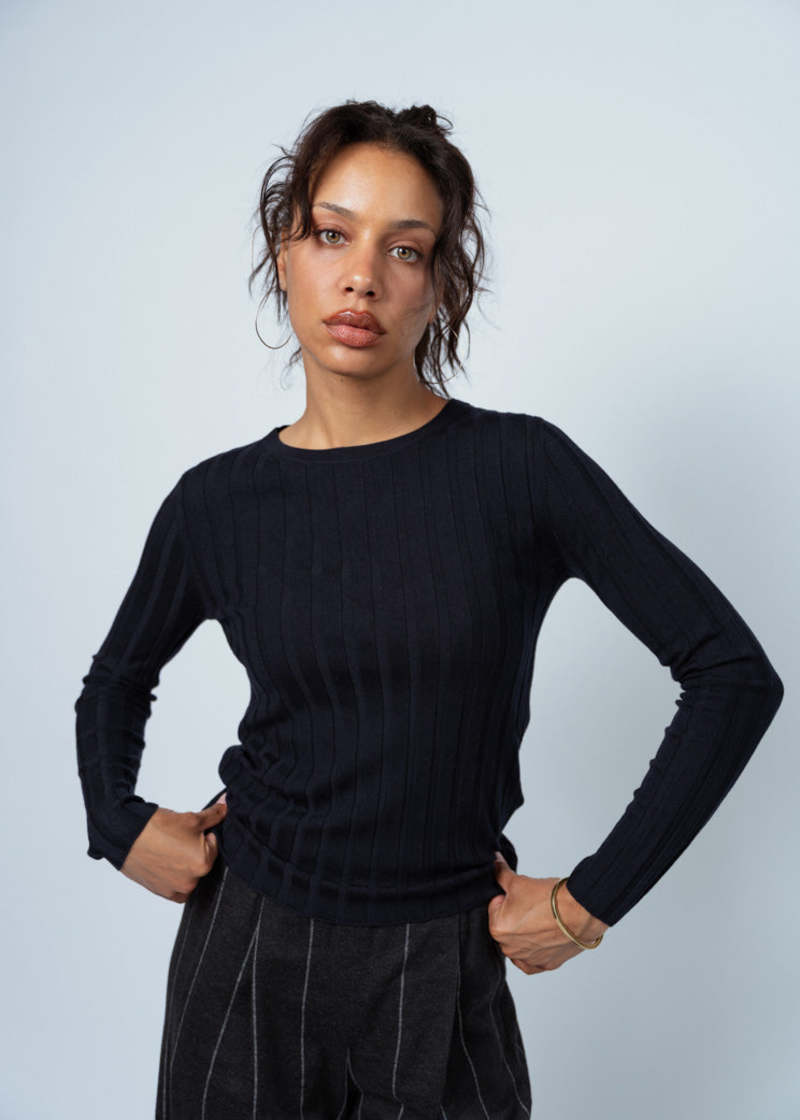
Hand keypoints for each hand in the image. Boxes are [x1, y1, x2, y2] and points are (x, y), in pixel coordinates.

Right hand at [120, 793, 227, 902]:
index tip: (187, 832)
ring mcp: (175, 889)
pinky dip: (175, 877)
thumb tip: (227, 805)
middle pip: (201, 861)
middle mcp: (191, 881)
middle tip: (176, 840)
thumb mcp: (192, 818)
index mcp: (203, 864)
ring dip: (184, 864)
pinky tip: (165, 863)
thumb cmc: (157, 828)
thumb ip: (214, 815)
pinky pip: (177, 889)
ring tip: (168, 850)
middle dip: (193, 850)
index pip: (213, 845)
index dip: (202, 835)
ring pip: (189, 875)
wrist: (125, 835)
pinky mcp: (161, 892)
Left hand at [488, 851, 608, 974]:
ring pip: (520, 944)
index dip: (509, 898)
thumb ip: (501, 874)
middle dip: (515, 917)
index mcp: (497, 929)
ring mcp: (528, 959)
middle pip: (507, 927)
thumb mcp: (519, 881)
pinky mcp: (545, 965)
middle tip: (533, 907)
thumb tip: (495, 861)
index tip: (523, 896)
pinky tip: (543, 937)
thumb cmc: (549, 898)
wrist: (580, 911)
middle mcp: (510, 949)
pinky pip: (533, 960)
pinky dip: (536, 950)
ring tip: (542, 919)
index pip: (496, 907)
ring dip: (526, 934)